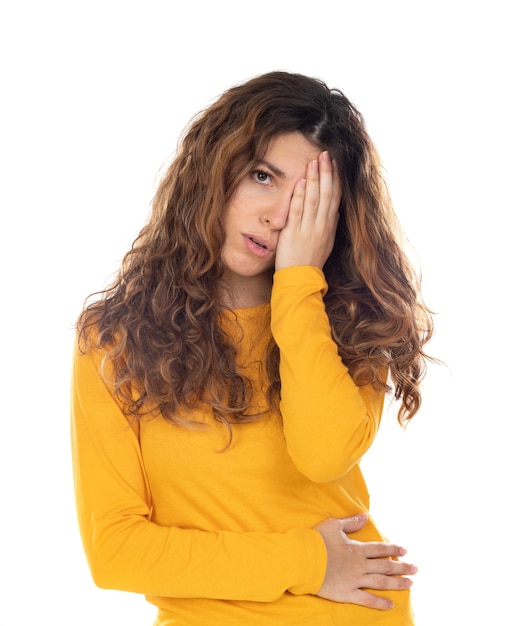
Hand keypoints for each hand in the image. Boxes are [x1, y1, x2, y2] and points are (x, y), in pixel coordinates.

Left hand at [275, 150, 340, 270]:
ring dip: (313, 180)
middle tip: (326, 154)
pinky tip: (299, 183)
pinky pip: (297, 212)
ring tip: (313, 162)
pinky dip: (298, 197)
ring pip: (313, 200)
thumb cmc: (310, 260)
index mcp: (329, 226)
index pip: (336, 198)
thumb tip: (334, 209)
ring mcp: (308, 229)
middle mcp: (321, 226)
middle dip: (326, 173)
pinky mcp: (293, 233)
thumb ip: (328, 224)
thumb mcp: (325, 242)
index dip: (336, 179)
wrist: (300, 278)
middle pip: (327, 195)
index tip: (335, 163)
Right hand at [314, 514, 416, 609]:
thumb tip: (365, 516)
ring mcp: (355, 580)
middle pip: (386, 566)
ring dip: (397, 583)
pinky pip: (367, 599)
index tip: (405, 550)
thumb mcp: (334, 525)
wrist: (303, 559)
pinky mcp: (347, 593)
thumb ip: (351, 522)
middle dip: (402, 567)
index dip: (393, 549)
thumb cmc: (317, 540)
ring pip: (381, 582)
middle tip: (415, 568)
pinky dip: (380, 602)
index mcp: (357, 548)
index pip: (380, 549)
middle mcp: (360, 565)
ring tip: (410, 584)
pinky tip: (391, 604)